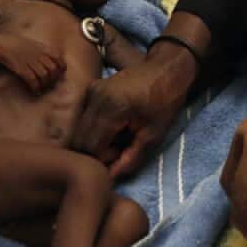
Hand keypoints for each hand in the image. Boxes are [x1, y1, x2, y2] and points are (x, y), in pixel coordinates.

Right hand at [0, 33, 64, 92]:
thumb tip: (57, 61)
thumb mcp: (34, 44)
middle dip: (53, 78)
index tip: (60, 73)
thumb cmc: (19, 45)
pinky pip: (32, 79)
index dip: (61, 66)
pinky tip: (35, 90)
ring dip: (44, 84)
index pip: (58, 57)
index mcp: (42, 47)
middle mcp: (37, 53)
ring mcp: (29, 60)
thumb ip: (45, 51)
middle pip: (52, 68)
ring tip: (42, 88)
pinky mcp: (20, 67)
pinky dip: (35, 87)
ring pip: (44, 75)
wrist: (2, 44)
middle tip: (50, 83)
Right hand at [71, 44, 197, 178]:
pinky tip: (115, 127)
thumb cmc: (165, 101)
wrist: (166, 69)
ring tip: (119, 138)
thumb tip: (111, 177)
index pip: (90, 147)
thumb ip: (131, 158)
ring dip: (95, 140)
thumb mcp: (154, 134)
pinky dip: (95, 128)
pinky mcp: (91, 89)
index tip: (120, 158)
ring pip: (80, 129)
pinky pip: (85, 117)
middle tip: (120, 149)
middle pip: (80, 139)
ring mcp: (91, 91)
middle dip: (96, 151)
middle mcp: (95, 97)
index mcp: (112, 107)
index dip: (102, 160)